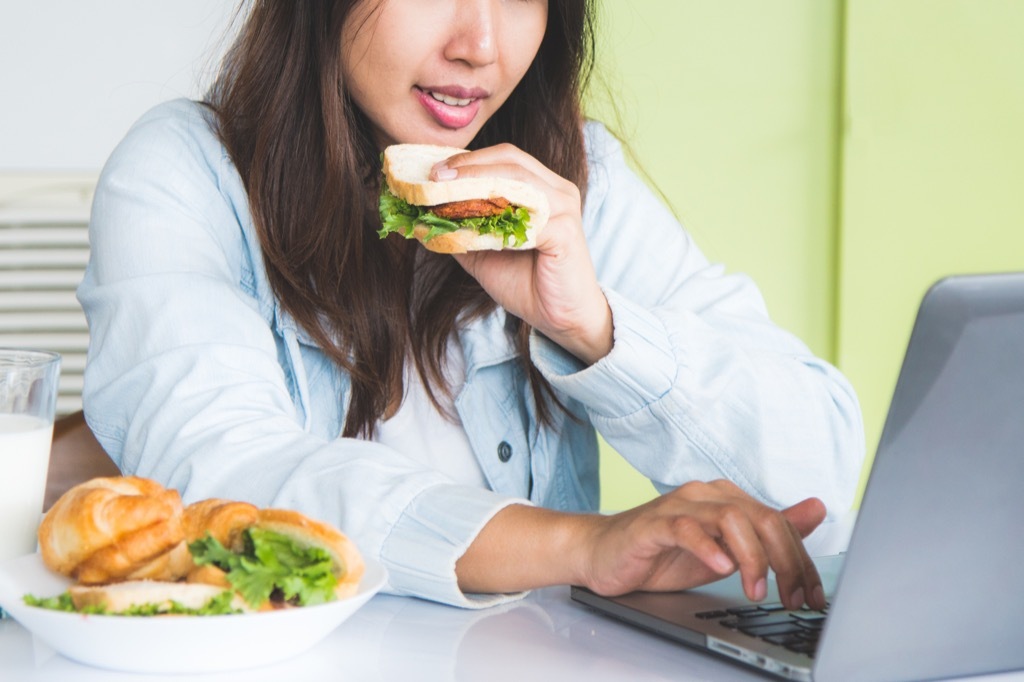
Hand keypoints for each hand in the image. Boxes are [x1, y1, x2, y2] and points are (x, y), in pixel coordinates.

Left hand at [431, 144, 612, 363]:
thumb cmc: (527, 283)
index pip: (502, 157)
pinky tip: (471, 229)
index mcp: (541, 187)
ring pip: (516, 180)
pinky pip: (525, 218)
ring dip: (476, 183)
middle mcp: (557, 190)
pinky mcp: (565, 232)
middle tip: (433, 176)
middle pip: (509, 158)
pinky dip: (495, 221)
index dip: (466, 159)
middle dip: (467, 164)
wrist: (562, 319)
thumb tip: (420, 221)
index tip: (431, 171)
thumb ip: (459, 232)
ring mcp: (564, 208)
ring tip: (444, 192)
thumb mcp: (483, 253)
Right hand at [456, 479, 827, 610]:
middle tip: (792, 598)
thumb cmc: (661, 553)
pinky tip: (719, 566)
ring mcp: (680, 506)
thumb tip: (816, 510)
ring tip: (756, 589)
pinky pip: (686, 528)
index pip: (777, 523)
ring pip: (731, 519)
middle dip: (785, 562)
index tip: (811, 596)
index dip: (800, 561)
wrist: (603, 555)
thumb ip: (768, 532)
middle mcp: (707, 495)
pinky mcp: (654, 523)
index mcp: (727, 500)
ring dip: (751, 558)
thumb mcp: (725, 551)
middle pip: (761, 518)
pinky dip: (707, 547)